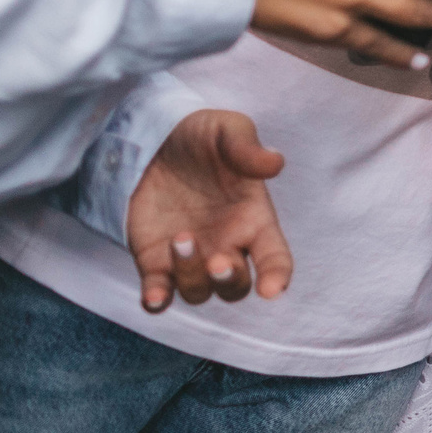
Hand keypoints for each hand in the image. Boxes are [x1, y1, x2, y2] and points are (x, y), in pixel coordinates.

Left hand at [127, 110, 292, 312]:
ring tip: (180, 238)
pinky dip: (157, 302)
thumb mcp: (227, 130)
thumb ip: (248, 148)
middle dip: (229, 280)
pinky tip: (154, 295)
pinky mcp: (154, 262)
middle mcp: (226, 246)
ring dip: (191, 276)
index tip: (272, 289)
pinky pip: (158, 295)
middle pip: (234, 287)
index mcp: (253, 219)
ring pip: (198, 292)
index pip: (275, 258)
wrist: (154, 140)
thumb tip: (274, 163)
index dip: (277, 276)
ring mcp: (190, 258)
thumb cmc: (202, 137)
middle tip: (217, 261)